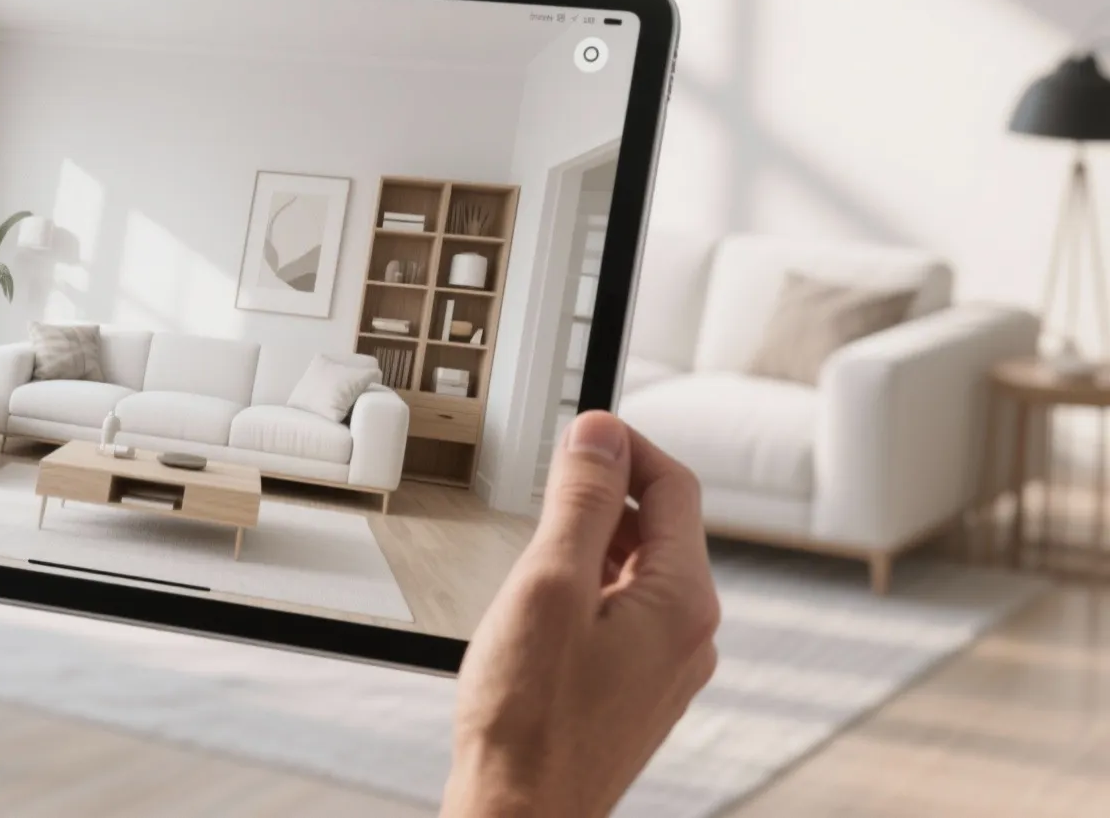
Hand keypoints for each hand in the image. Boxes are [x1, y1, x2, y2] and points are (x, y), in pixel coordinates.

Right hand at [443, 411, 718, 817]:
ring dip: (591, 542)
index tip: (579, 431)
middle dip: (604, 494)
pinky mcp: (638, 691)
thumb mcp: (548, 586)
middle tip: (545, 482)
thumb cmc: (529, 721)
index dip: (625, 446)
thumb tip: (600, 437)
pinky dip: (588, 588)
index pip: (674, 488)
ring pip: (638, 572)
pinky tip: (540, 607)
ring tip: (533, 548)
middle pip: (660, 527)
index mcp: (683, 601)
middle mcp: (690, 634)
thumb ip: (580, 504)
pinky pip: (625, 613)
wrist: (520, 813)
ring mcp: (667, 667)